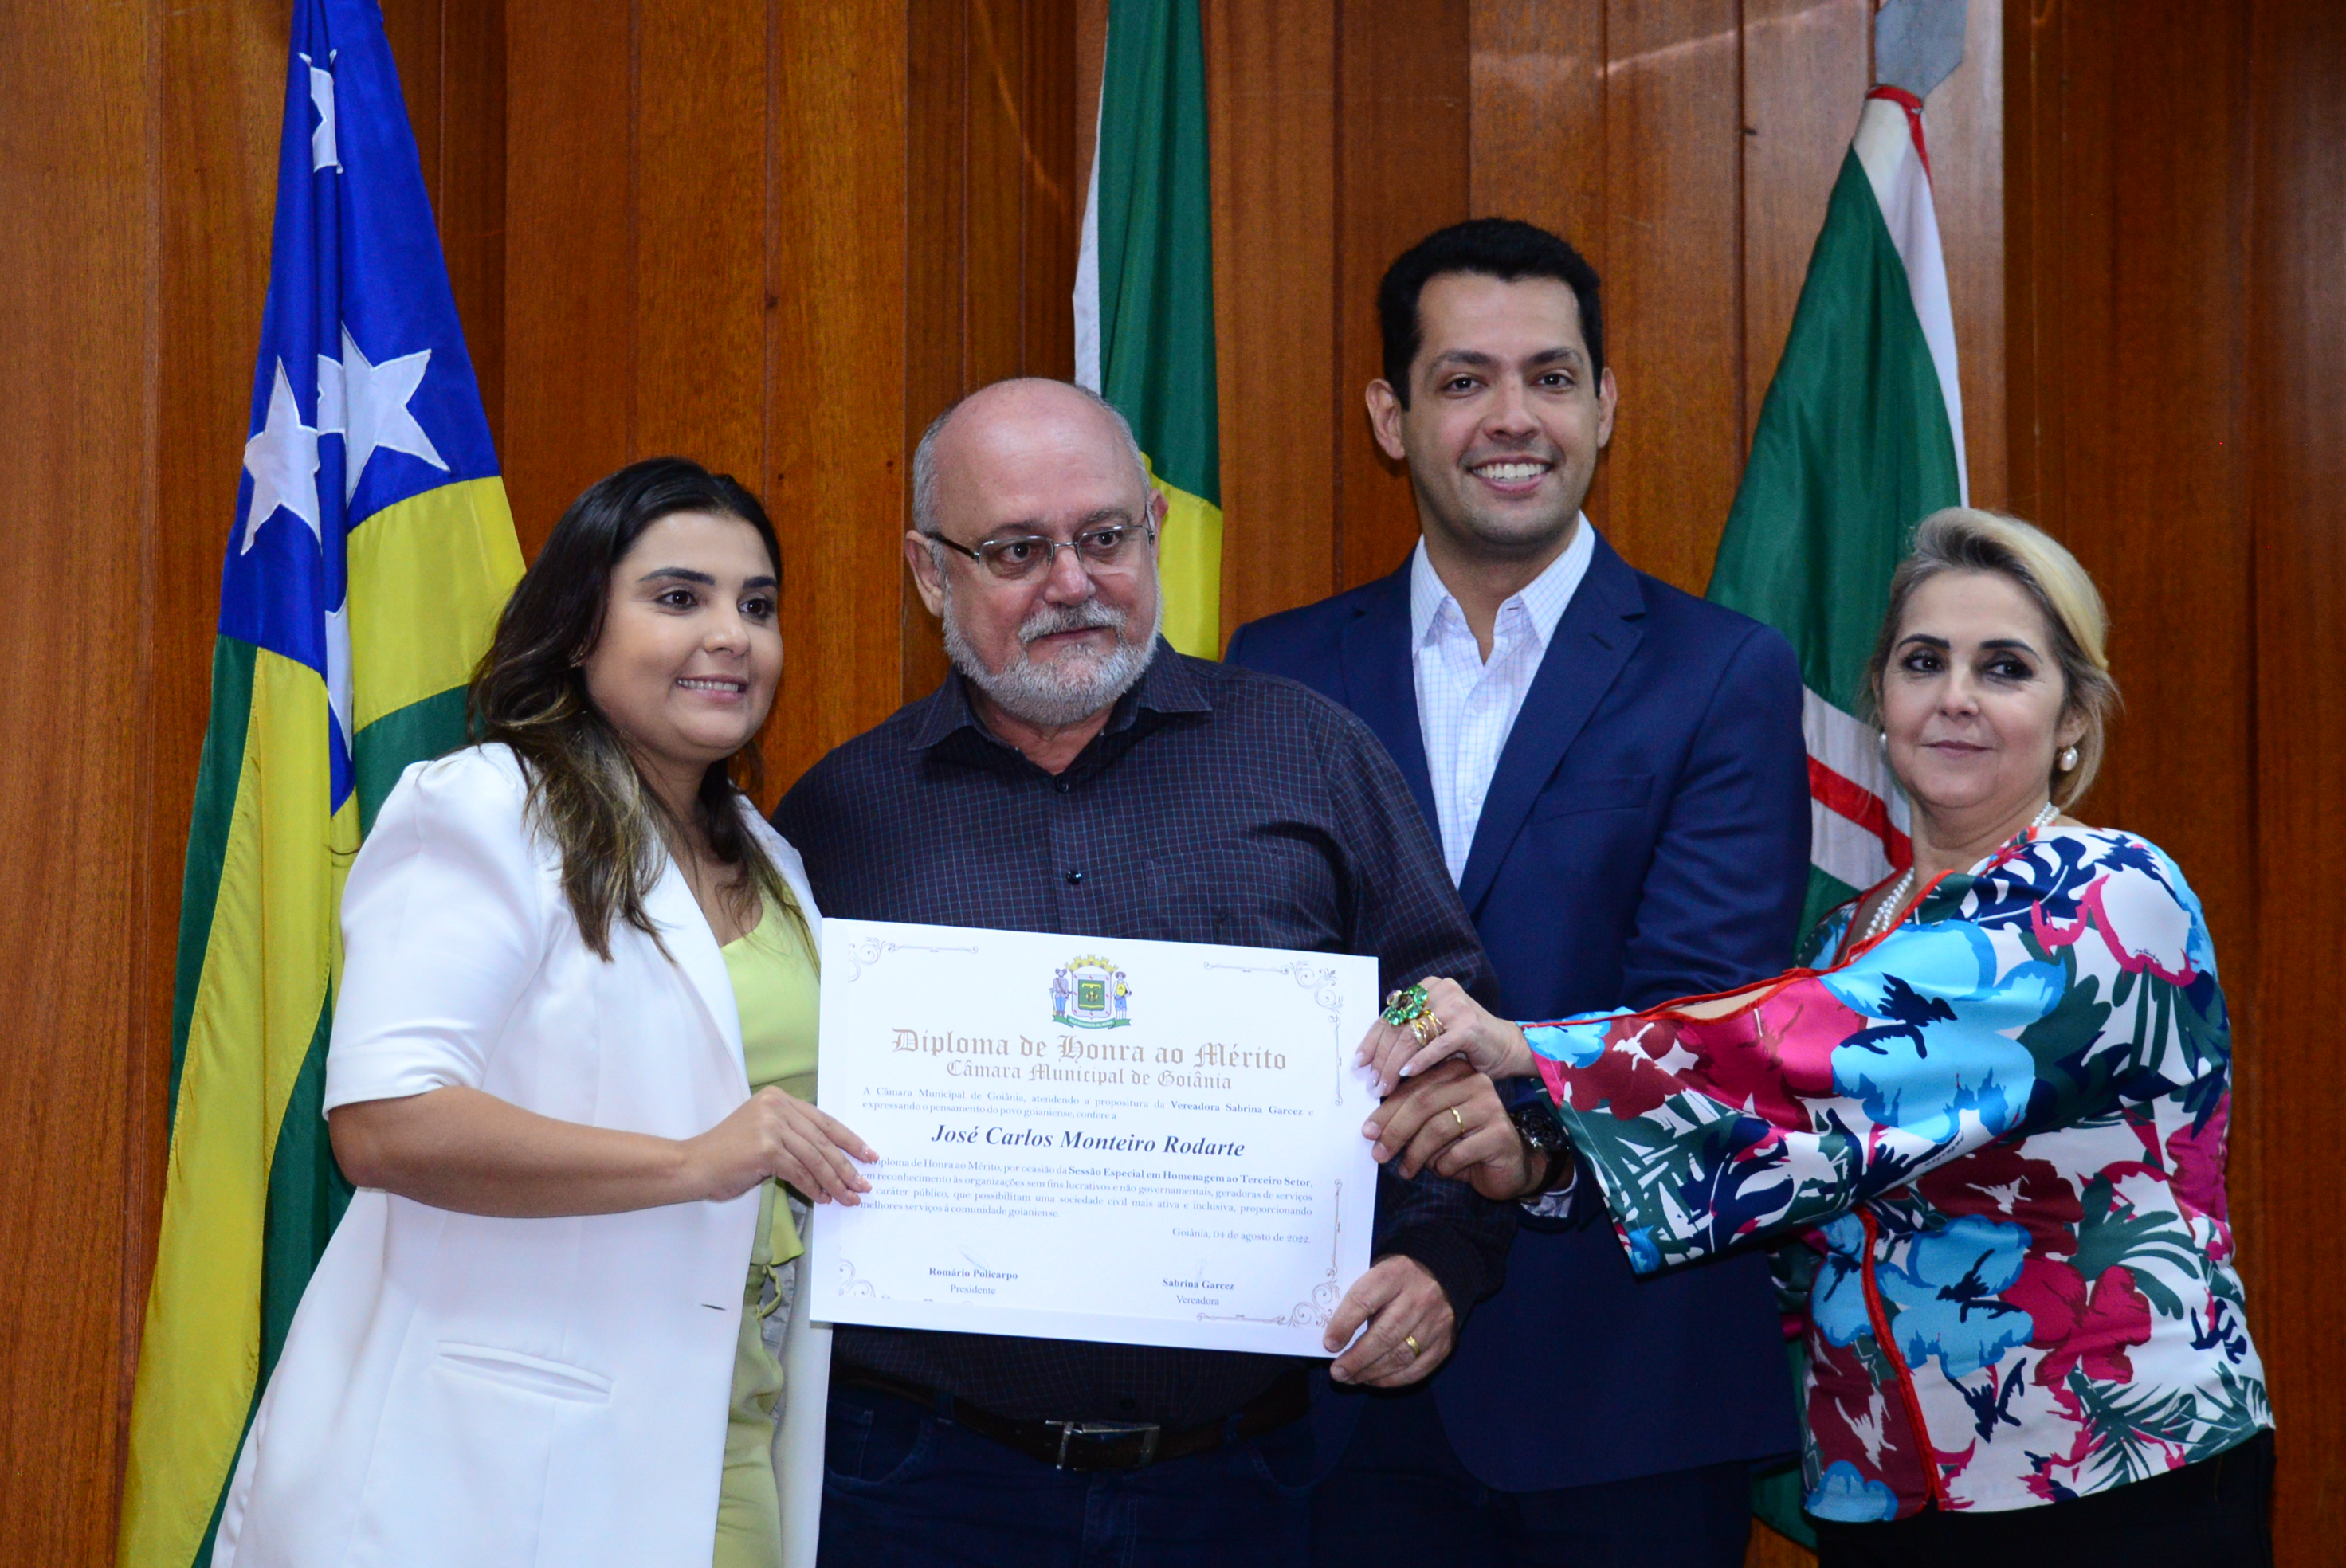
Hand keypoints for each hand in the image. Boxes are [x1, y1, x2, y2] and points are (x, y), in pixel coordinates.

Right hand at [683, 1087, 876, 1205]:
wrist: (694, 1165)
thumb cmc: (728, 1155)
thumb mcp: (764, 1134)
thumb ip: (793, 1136)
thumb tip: (832, 1160)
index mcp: (778, 1099)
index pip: (824, 1121)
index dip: (849, 1140)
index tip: (868, 1155)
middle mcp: (776, 1106)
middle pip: (823, 1140)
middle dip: (847, 1165)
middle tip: (864, 1184)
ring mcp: (771, 1126)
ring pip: (815, 1158)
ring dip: (835, 1182)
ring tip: (849, 1197)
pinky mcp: (766, 1148)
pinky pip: (800, 1172)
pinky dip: (814, 1188)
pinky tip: (823, 1199)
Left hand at [1323, 1255, 1455, 1387]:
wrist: (1440, 1275)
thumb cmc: (1396, 1279)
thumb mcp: (1376, 1274)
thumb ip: (1358, 1300)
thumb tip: (1334, 1338)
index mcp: (1395, 1273)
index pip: (1365, 1300)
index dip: (1344, 1324)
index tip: (1329, 1344)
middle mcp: (1419, 1297)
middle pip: (1385, 1334)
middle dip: (1357, 1358)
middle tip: (1338, 1372)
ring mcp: (1436, 1321)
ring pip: (1401, 1355)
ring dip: (1372, 1372)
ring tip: (1352, 1378)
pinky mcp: (1445, 1342)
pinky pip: (1417, 1369)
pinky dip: (1393, 1379)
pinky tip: (1375, 1380)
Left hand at [1355, 976, 1534, 1092]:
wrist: (1507, 1047)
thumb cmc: (1465, 1044)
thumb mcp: (1432, 1033)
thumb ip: (1406, 1033)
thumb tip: (1368, 1055)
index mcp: (1428, 988)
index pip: (1391, 1015)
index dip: (1372, 1041)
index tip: (1358, 1063)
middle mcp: (1440, 991)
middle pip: (1398, 1027)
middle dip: (1381, 1058)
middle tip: (1371, 1083)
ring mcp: (1456, 1006)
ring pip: (1412, 1037)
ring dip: (1394, 1065)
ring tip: (1384, 1086)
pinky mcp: (1469, 1026)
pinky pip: (1436, 1046)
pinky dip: (1419, 1062)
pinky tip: (1406, 1076)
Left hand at [1363, 1059, 1540, 1201]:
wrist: (1511, 1165)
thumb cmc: (1465, 1143)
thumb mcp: (1433, 1126)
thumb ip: (1410, 1118)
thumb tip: (1372, 1129)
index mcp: (1455, 1071)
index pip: (1413, 1088)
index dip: (1387, 1111)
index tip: (1367, 1131)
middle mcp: (1475, 1082)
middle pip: (1423, 1104)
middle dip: (1395, 1131)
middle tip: (1379, 1154)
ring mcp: (1491, 1107)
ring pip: (1438, 1128)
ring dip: (1416, 1154)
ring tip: (1406, 1170)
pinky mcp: (1500, 1134)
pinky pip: (1458, 1153)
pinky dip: (1443, 1166)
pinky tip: (1443, 1171)